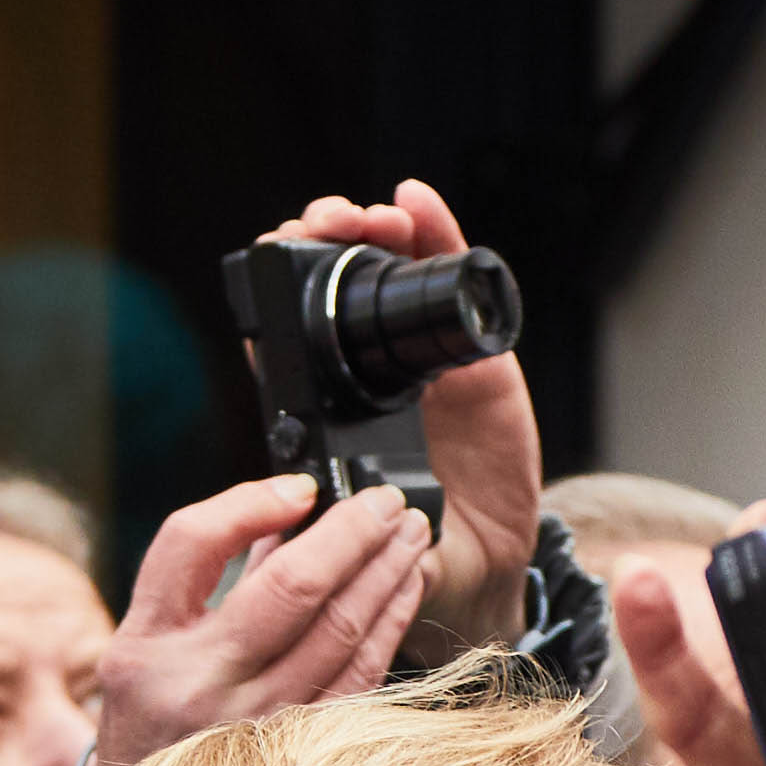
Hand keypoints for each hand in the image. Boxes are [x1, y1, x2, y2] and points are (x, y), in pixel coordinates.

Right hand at [84, 474, 436, 765]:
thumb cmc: (153, 717)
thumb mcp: (152, 641)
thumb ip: (214, 572)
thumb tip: (292, 510)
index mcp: (146, 645)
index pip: (192, 544)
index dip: (252, 501)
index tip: (302, 486)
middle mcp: (197, 685)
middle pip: (290, 587)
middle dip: (351, 532)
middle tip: (386, 501)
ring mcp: (252, 727)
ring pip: (340, 632)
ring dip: (385, 572)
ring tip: (411, 534)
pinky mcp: (299, 756)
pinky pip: (360, 679)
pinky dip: (390, 625)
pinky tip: (405, 590)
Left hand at [267, 179, 540, 656]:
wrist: (488, 563)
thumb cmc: (415, 558)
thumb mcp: (367, 553)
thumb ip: (352, 549)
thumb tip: (312, 545)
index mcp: (331, 412)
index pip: (288, 334)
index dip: (278, 290)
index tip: (278, 259)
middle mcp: (371, 374)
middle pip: (335, 286)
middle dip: (325, 240)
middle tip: (327, 225)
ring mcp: (422, 357)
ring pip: (390, 271)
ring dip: (374, 229)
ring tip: (371, 216)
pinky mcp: (476, 354)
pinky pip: (452, 281)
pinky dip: (437, 233)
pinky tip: (417, 202)